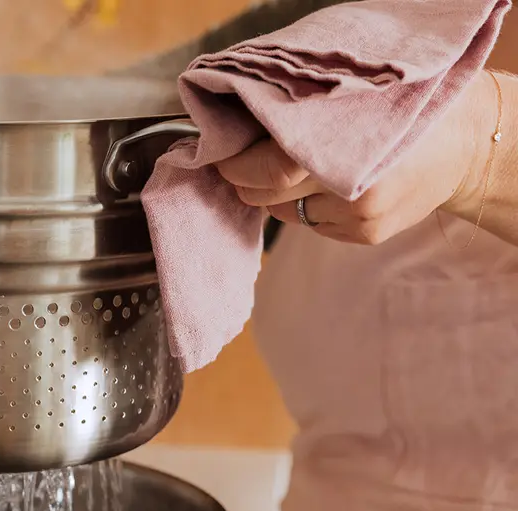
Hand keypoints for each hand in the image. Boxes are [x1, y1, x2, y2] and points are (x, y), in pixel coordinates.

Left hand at [214, 74, 493, 244]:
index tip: (221, 154)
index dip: (237, 164)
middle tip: (236, 165)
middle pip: (268, 195)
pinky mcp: (365, 235)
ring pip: (286, 212)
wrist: (460, 145)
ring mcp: (359, 216)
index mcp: (344, 147)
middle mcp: (351, 187)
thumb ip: (299, 119)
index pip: (269, 168)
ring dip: (276, 195)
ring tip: (292, 170)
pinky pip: (313, 224)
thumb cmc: (394, 113)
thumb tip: (238, 133)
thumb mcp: (351, 103)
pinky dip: (306, 206)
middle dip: (245, 181)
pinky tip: (327, 186)